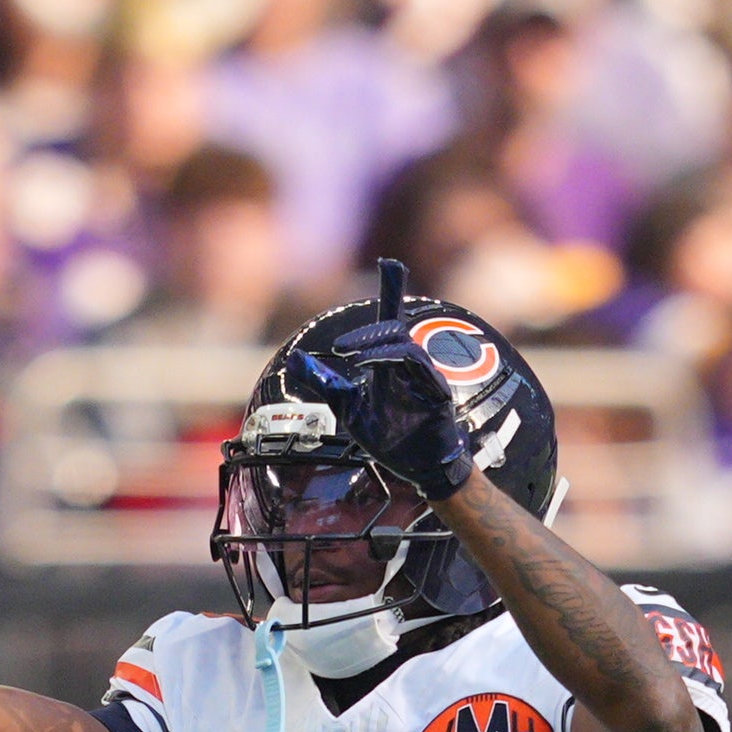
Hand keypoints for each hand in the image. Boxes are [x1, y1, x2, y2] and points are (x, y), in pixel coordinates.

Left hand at [322, 257, 476, 499]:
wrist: (418, 468)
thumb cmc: (388, 435)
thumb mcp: (346, 405)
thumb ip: (324, 381)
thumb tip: (294, 360)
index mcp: (392, 361)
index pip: (391, 319)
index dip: (392, 290)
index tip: (390, 263)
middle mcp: (410, 363)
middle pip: (394, 329)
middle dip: (368, 333)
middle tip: (340, 348)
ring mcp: (425, 376)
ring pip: (405, 345)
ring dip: (377, 346)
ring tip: (351, 357)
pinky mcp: (437, 393)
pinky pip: (420, 368)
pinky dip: (396, 362)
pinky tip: (373, 366)